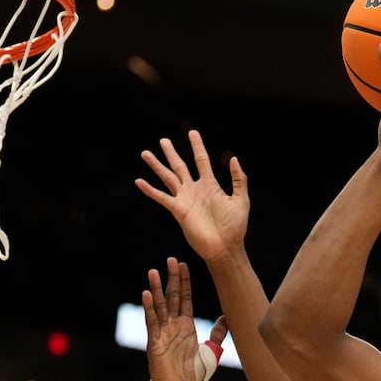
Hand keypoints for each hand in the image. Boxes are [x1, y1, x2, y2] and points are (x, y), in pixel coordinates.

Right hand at [136, 130, 249, 262]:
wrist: (225, 247)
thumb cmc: (235, 227)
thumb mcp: (242, 200)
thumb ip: (239, 179)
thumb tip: (233, 158)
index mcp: (210, 185)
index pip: (201, 160)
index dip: (197, 146)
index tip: (192, 132)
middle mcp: (194, 190)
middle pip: (180, 166)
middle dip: (171, 153)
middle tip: (163, 140)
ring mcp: (185, 199)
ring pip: (167, 177)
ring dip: (156, 165)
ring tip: (146, 153)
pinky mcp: (178, 210)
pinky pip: (161, 197)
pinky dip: (150, 189)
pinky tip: (139, 181)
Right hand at [143, 257, 227, 380]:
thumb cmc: (194, 375)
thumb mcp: (212, 352)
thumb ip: (218, 335)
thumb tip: (226, 318)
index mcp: (186, 325)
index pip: (185, 298)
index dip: (184, 282)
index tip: (183, 265)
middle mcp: (173, 325)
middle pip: (172, 297)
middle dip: (171, 279)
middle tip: (171, 259)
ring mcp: (162, 332)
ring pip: (159, 306)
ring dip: (156, 289)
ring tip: (153, 271)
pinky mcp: (154, 342)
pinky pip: (151, 322)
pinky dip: (149, 308)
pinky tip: (146, 294)